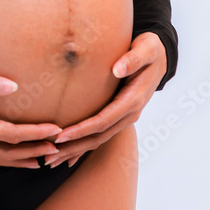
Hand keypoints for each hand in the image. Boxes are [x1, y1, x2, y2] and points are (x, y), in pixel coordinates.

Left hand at [43, 32, 167, 168]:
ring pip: (99, 139)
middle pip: (99, 136)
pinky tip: (70, 157)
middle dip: (74, 147)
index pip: (103, 120)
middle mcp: (130, 113)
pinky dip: (85, 145)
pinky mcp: (120, 114)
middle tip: (49, 156)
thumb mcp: (146, 49)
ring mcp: (126, 117)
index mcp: (133, 100)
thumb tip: (118, 69)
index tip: (61, 136)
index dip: (82, 129)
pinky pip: (102, 134)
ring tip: (52, 160)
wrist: (161, 56)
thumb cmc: (150, 49)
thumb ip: (133, 59)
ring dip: (76, 151)